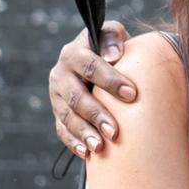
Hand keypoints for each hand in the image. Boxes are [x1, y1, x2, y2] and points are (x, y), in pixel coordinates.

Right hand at [48, 20, 133, 156]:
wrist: (98, 60)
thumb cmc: (111, 47)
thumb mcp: (112, 34)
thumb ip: (113, 38)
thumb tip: (114, 56)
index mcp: (73, 53)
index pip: (89, 66)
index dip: (109, 80)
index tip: (131, 94)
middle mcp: (60, 74)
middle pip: (75, 96)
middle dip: (95, 114)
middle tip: (114, 131)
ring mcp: (56, 95)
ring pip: (67, 117)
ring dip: (83, 133)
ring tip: (100, 147)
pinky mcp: (57, 113)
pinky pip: (61, 130)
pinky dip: (73, 142)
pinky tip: (87, 153)